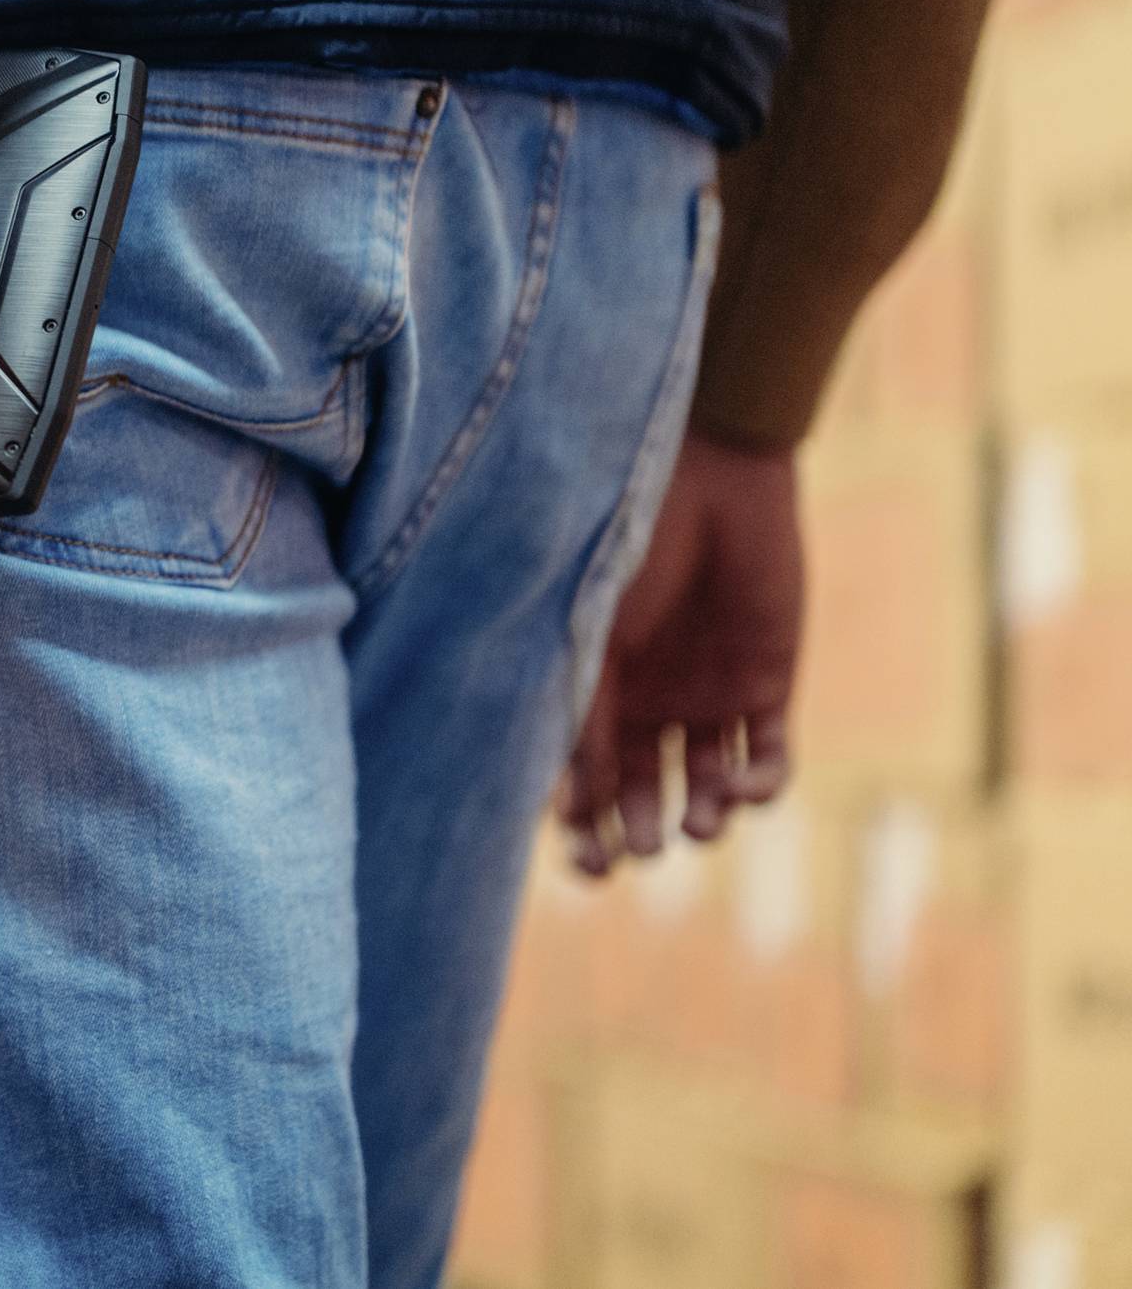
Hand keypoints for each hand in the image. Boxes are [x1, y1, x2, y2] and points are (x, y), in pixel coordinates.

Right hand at [558, 430, 804, 875]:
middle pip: (640, 792)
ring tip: (700, 820)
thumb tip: (569, 804)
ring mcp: (707, 694)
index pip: (580, 775)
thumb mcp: (589, 631)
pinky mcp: (767, 682)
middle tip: (639, 851)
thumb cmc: (626, 540)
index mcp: (589, 686)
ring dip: (705, 816)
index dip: (581, 827)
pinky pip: (769, 755)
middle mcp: (645, 700)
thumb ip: (582, 710)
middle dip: (638, 832)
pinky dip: (762, 785)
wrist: (711, 473)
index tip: (587, 864)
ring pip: (707, 785)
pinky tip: (747, 787)